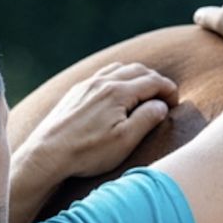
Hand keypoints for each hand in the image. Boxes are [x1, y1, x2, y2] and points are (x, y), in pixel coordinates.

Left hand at [23, 62, 178, 179]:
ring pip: (118, 69)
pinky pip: (102, 75)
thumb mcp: (125, 140)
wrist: (47, 154)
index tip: (176, 102)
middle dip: (155, 80)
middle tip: (164, 96)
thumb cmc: (88, 151)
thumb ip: (147, 118)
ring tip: (144, 90)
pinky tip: (116, 91)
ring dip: (136, 76)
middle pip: (137, 70)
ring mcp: (86, 85)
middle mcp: (103, 82)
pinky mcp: (75, 93)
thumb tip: (161, 105)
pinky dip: (117, 77)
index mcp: (119, 91)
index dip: (168, 90)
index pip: (153, 81)